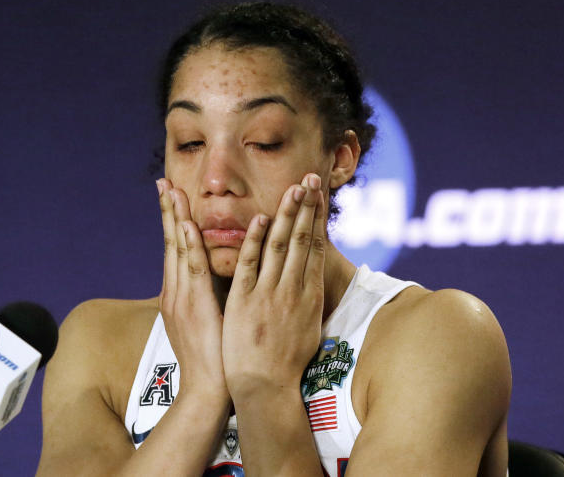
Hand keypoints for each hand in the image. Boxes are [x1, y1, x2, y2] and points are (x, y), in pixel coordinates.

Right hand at [156, 178, 230, 406]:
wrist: (206, 391)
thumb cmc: (212, 359)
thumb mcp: (203, 323)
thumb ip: (203, 299)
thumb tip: (210, 282)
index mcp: (177, 295)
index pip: (174, 250)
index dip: (171, 222)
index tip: (170, 197)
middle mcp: (175, 292)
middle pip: (170, 244)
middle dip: (166, 212)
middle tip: (163, 184)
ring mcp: (182, 298)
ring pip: (177, 251)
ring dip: (175, 219)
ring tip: (173, 192)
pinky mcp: (194, 306)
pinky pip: (192, 269)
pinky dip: (189, 246)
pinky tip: (187, 225)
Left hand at [222, 173, 326, 399]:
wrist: (266, 386)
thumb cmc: (287, 362)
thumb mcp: (308, 326)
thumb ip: (308, 299)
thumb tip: (312, 279)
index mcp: (309, 295)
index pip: (314, 247)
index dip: (317, 218)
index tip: (319, 194)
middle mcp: (292, 290)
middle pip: (301, 240)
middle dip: (307, 207)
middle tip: (311, 178)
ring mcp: (268, 294)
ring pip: (279, 246)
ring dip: (286, 215)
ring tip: (294, 188)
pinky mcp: (244, 301)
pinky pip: (249, 265)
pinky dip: (255, 241)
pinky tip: (260, 218)